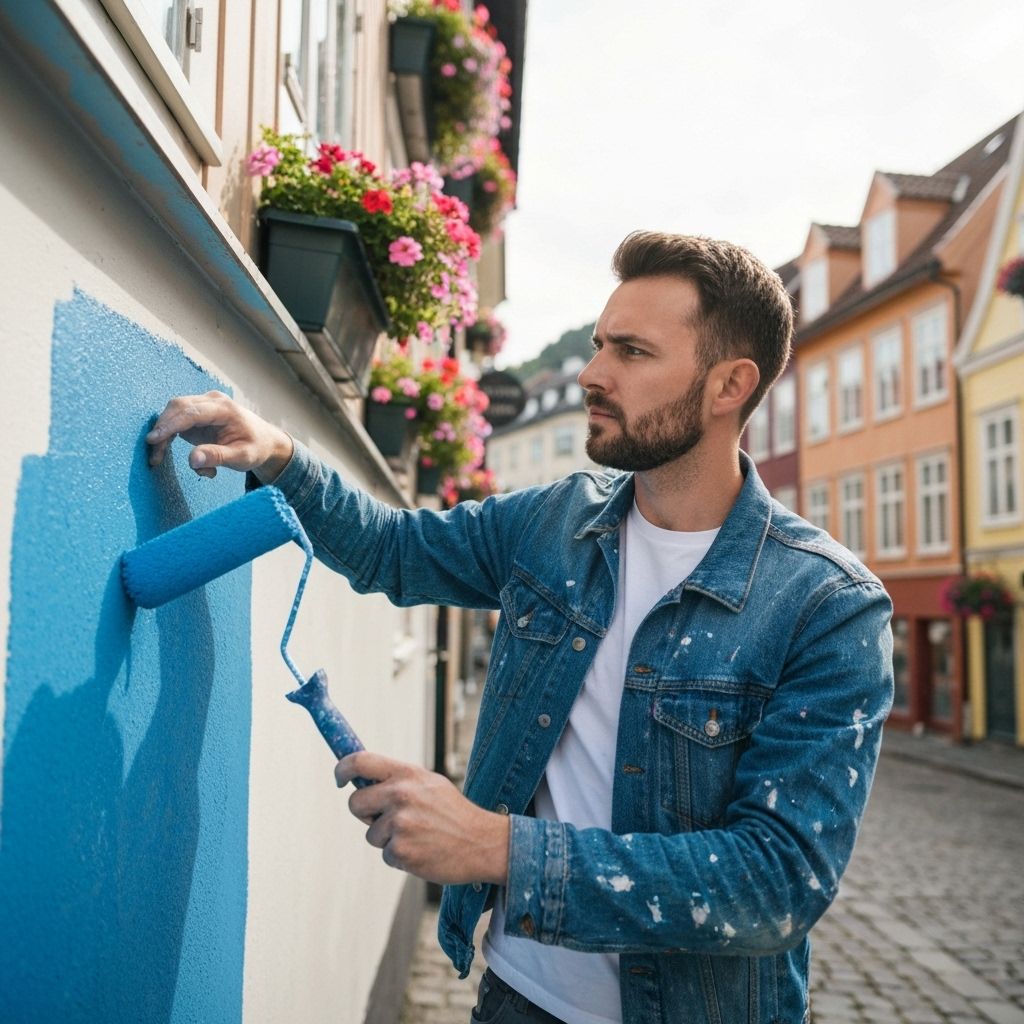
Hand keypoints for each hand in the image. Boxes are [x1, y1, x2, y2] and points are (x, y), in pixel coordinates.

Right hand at [146, 391, 293, 480]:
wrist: (264, 441)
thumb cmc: (256, 448)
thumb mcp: (242, 457)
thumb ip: (218, 457)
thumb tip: (192, 460)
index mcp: (225, 409)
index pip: (191, 412)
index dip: (170, 425)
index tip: (153, 440)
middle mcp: (212, 401)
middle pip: (178, 408)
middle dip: (162, 431)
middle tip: (154, 456)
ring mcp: (203, 405)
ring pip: (173, 413)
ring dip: (163, 434)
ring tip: (158, 458)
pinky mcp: (197, 414)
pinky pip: (176, 420)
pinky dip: (168, 436)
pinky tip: (166, 452)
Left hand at [336, 752, 509, 886]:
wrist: (482, 842)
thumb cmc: (453, 813)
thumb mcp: (429, 784)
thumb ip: (398, 780)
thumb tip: (362, 779)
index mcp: (407, 773)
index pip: (360, 761)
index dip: (342, 768)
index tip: (339, 778)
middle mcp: (400, 794)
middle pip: (355, 802)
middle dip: (365, 813)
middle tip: (386, 818)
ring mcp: (400, 824)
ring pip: (370, 833)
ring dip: (387, 838)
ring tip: (417, 835)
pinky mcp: (400, 851)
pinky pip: (385, 854)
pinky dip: (400, 856)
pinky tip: (422, 850)